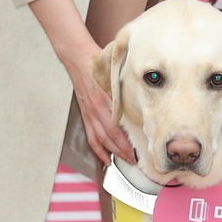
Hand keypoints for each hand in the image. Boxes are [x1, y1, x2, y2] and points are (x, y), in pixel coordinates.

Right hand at [62, 43, 135, 165]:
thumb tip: (143, 101)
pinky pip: (91, 137)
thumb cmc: (99, 66)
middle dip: (123, 151)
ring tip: (126, 161)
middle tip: (136, 160)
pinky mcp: (86, 116)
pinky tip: (106, 160)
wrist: (78, 60)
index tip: (138, 151)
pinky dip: (98, 150)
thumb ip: (126, 89)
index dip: (126, 143)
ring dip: (113, 153)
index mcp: (104, 102)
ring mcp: (89, 114)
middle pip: (110, 138)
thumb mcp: (115, 76)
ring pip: (101, 140)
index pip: (116, 130)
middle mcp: (96, 111)